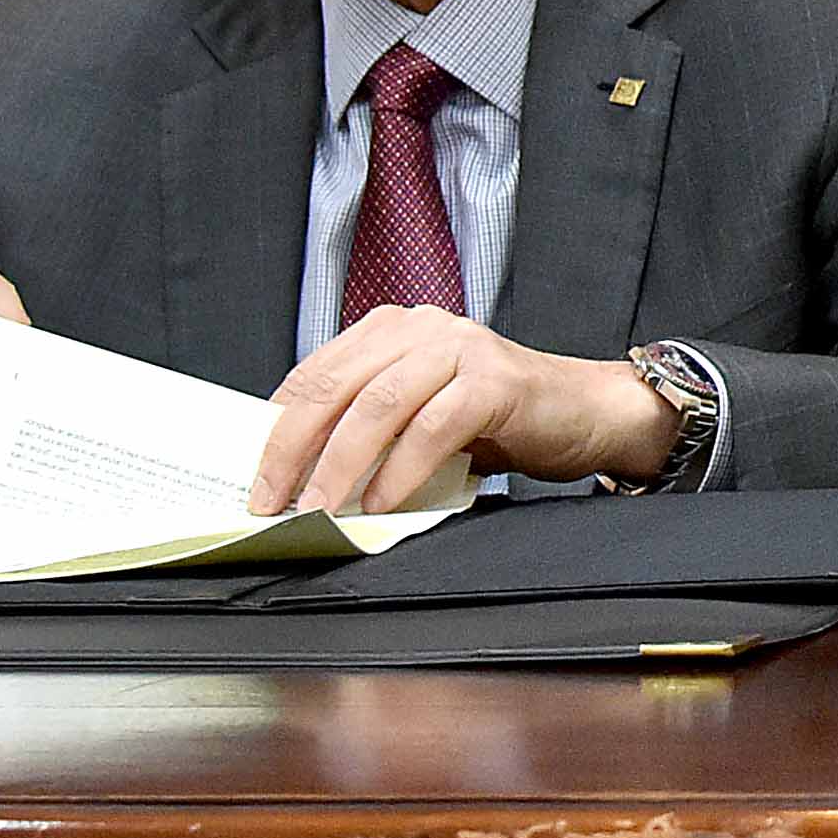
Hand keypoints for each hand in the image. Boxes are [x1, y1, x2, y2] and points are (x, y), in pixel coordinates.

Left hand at [246, 305, 675, 514]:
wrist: (584, 412)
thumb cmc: (496, 420)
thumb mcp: (419, 415)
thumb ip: (368, 427)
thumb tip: (298, 476)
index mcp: (392, 329)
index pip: (315, 374)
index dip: (276, 429)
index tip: (253, 479)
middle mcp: (422, 326)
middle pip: (337, 386)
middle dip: (294, 450)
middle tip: (272, 502)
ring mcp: (461, 347)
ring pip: (380, 405)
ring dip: (340, 465)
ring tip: (320, 510)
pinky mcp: (495, 378)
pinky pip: (434, 425)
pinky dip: (400, 468)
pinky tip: (382, 500)